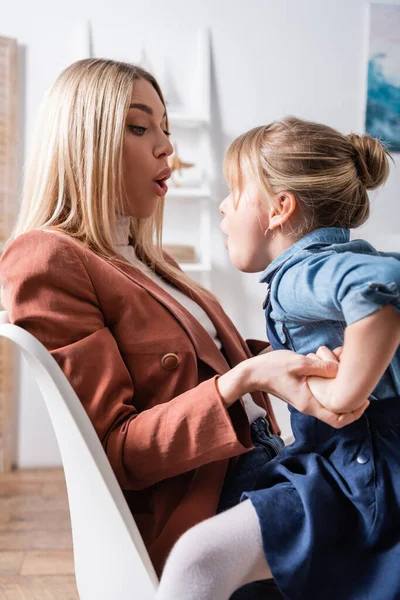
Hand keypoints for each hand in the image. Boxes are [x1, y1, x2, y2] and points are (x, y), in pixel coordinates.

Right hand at [243, 349, 366, 428]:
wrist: (253, 373)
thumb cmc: (272, 368)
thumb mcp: (299, 363)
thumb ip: (321, 367)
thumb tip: (340, 369)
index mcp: (309, 404)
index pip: (337, 420)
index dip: (354, 414)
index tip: (365, 401)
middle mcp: (309, 405)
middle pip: (337, 412)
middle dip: (351, 400)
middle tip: (360, 385)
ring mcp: (306, 400)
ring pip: (330, 401)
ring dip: (340, 389)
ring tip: (347, 372)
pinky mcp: (304, 392)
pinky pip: (323, 392)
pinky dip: (331, 383)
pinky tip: (332, 366)